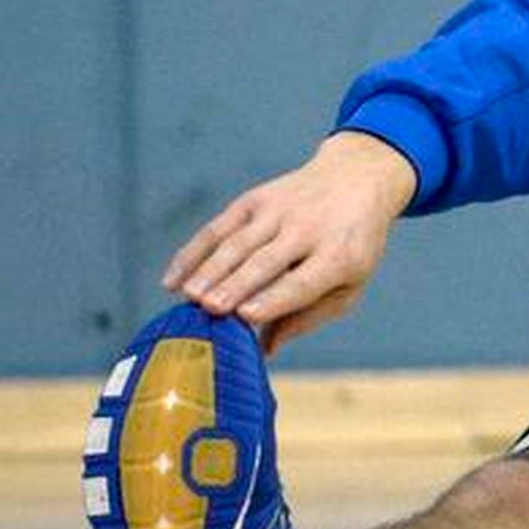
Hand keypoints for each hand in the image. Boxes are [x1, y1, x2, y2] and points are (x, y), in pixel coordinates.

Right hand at [161, 131, 417, 355]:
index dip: (274, 298)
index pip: (303, 281)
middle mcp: (309, 229)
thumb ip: (308, 317)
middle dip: (236, 284)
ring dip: (210, 270)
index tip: (246, 315)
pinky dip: (192, 254)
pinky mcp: (255, 200)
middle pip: (265, 261)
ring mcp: (280, 211)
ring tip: (189, 296)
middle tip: (209, 308)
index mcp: (341, 255)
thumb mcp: (349, 282)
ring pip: (238, 243)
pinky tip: (172, 280)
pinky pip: (217, 228)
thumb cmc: (351, 245)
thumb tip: (264, 350)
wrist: (357, 178)